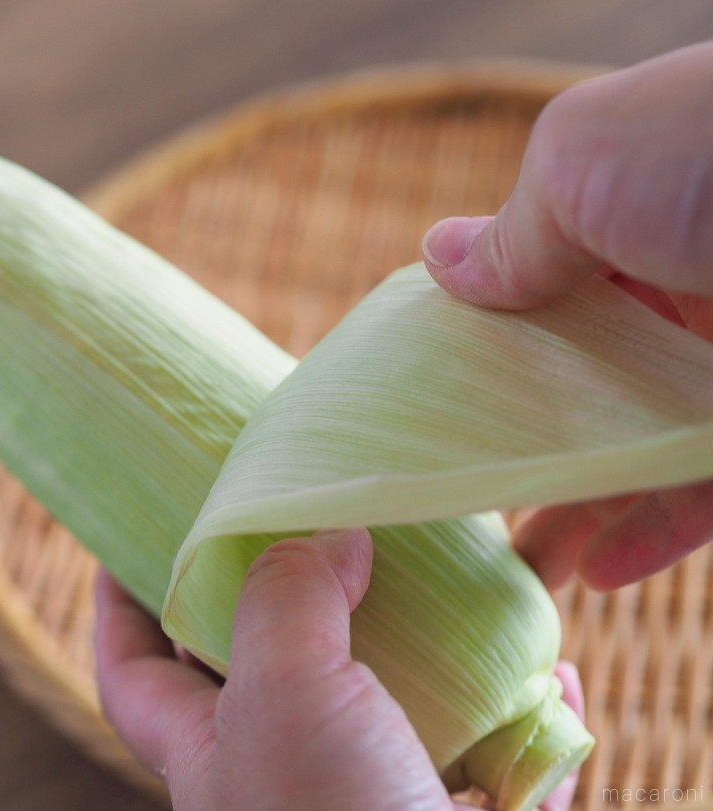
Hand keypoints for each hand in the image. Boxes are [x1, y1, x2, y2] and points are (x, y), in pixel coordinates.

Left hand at [95, 529, 582, 809]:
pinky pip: (494, 757)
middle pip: (272, 667)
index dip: (121, 604)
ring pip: (391, 705)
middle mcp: (285, 776)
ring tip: (446, 580)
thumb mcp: (281, 697)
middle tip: (325, 527)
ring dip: (425, 647)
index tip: (129, 539)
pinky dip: (524, 713)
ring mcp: (374, 803)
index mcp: (212, 750)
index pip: (133, 670)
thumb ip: (285, 601)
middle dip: (294, 599)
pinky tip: (551, 673)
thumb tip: (329, 536)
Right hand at [421, 41, 712, 590]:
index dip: (487, 352)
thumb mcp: (581, 166)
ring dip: (581, 511)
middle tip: (473, 501)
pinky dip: (655, 533)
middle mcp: (677, 283)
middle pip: (582, 383)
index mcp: (628, 213)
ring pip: (638, 448)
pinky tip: (603, 568)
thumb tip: (441, 259)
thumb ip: (512, 232)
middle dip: (526, 443)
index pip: (540, 294)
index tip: (438, 409)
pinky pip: (702, 487)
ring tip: (529, 565)